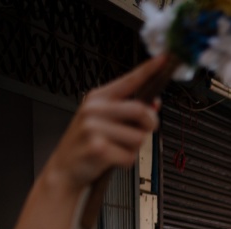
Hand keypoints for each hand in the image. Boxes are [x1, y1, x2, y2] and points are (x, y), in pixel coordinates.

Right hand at [45, 56, 165, 190]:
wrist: (65, 168)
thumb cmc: (87, 143)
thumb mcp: (103, 121)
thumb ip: (127, 111)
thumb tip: (155, 104)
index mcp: (98, 97)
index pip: (129, 80)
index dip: (148, 70)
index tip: (164, 58)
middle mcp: (94, 108)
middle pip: (141, 111)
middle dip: (149, 126)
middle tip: (140, 132)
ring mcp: (93, 127)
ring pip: (139, 138)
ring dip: (134, 149)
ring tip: (115, 148)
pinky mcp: (97, 147)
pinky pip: (130, 157)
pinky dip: (125, 162)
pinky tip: (110, 159)